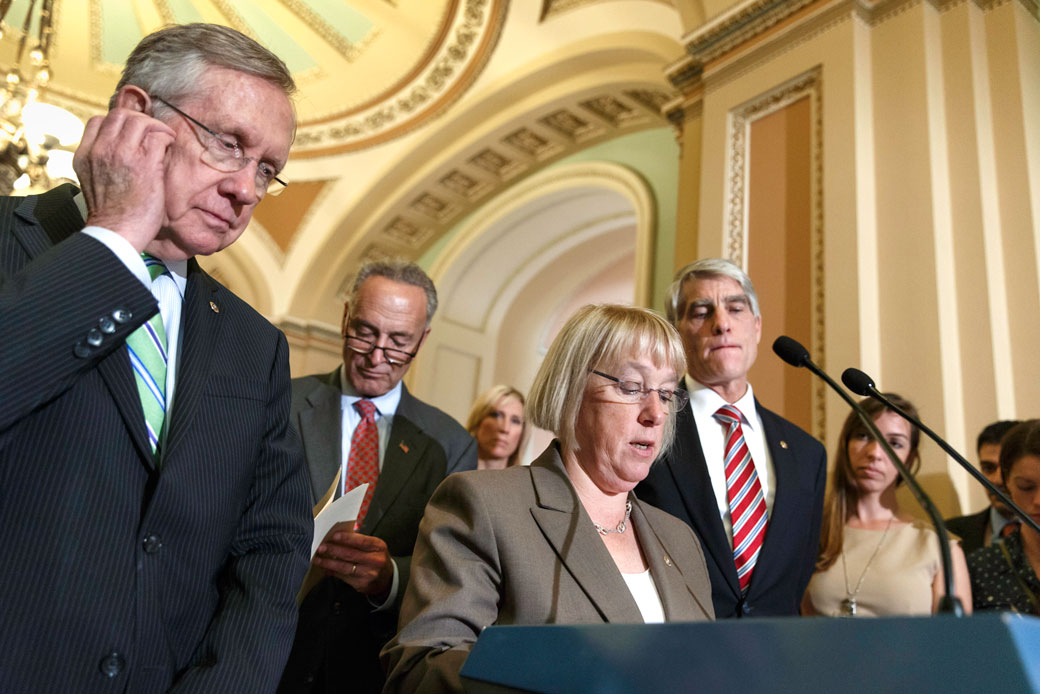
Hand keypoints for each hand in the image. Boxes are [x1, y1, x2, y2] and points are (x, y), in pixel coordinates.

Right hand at [73, 107, 175, 251]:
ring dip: (156, 127)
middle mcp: (101, 149)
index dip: (119, 123)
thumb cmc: (112, 215)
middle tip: (152, 134)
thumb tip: (119, 151)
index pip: (99, 120)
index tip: (133, 134)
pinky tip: (169, 147)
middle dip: (140, 120)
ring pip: (139, 121)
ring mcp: (122, 154)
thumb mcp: (93, 182)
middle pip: (120, 115)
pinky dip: (166, 137)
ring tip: (163, 140)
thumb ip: (101, 162)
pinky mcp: (144, 163)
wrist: (116, 233)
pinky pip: (158, 136)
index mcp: (85, 154)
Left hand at [312, 523, 393, 600]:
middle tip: (322, 547)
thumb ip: (361, 542)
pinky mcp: (362, 584)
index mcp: (378, 547)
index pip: (361, 541)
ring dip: (329, 563)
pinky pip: (344, 577)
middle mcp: (375, 560)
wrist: (388, 579)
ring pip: (345, 567)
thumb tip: (339, 537)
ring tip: (318, 559)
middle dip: (333, 550)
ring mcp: (369, 574)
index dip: (347, 538)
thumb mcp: (375, 547)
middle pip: (351, 554)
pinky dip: (333, 572)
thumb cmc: (377, 559)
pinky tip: (326, 569)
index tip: (334, 536)